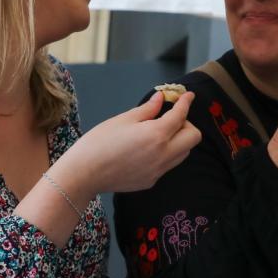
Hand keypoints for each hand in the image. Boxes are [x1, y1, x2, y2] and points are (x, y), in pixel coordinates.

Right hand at [59, 91, 201, 199]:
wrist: (84, 174)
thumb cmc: (99, 143)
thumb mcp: (123, 120)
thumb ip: (148, 109)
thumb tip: (161, 98)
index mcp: (156, 135)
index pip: (181, 116)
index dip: (186, 103)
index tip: (188, 96)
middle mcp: (163, 154)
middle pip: (194, 137)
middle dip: (186, 124)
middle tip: (171, 118)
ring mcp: (159, 170)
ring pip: (184, 153)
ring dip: (179, 140)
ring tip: (158, 133)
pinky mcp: (152, 181)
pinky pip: (168, 164)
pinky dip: (166, 153)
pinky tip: (146, 149)